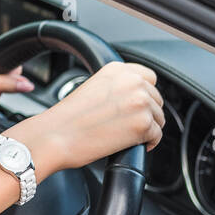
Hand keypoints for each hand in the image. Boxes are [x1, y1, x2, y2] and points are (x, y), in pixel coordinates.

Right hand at [4, 62, 162, 180]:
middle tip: (130, 125)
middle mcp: (132, 81)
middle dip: (147, 113)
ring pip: (159, 118)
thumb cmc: (67, 119)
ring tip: (129, 136)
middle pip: (156, 98)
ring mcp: (139, 102)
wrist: (55, 137)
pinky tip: (133, 145)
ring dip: (148, 128)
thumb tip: (136, 98)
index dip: (145, 93)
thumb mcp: (92, 88)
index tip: (138, 104)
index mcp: (117, 70)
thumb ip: (116, 87)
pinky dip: (148, 143)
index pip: (148, 76)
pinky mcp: (143, 124)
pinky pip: (157, 136)